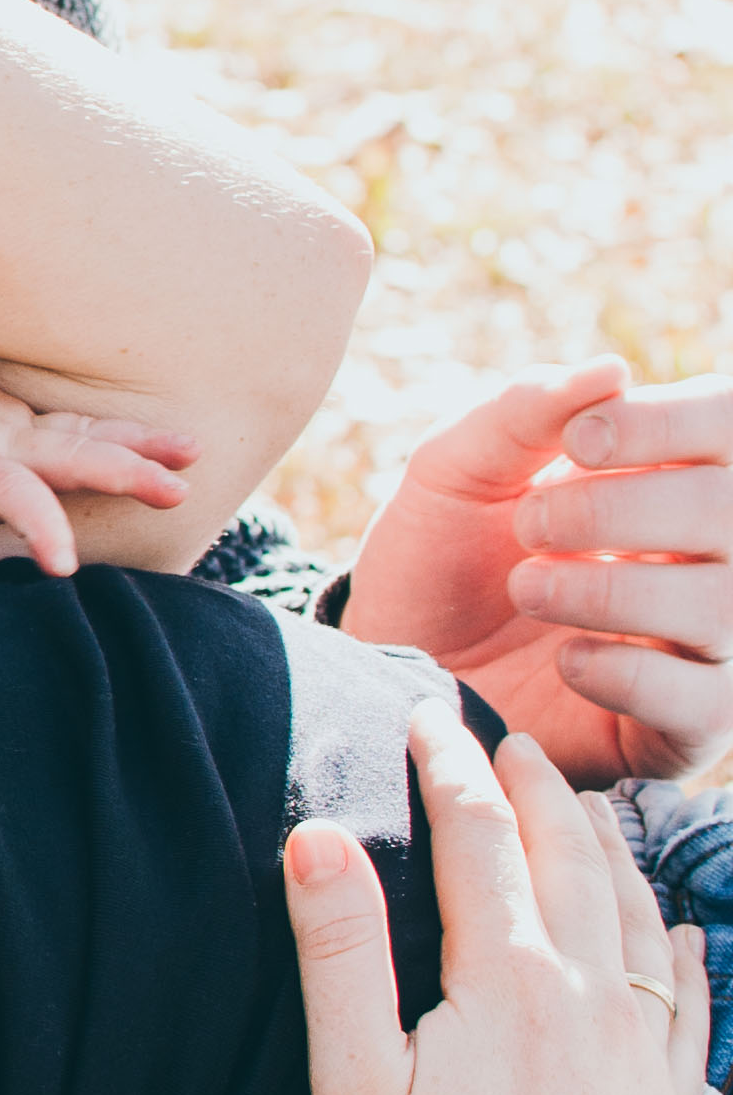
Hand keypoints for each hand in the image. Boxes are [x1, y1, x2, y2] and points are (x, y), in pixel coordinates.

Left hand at [0, 320, 198, 575]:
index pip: (10, 496)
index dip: (38, 528)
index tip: (64, 567)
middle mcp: (3, 440)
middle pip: (72, 452)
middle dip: (123, 470)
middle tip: (174, 490)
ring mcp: (23, 427)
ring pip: (91, 433)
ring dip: (144, 443)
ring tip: (196, 453)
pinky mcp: (32, 424)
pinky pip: (90, 430)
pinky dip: (134, 436)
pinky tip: (181, 446)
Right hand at [285, 704, 709, 1094]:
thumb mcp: (352, 1083)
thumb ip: (339, 952)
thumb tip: (318, 838)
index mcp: (508, 982)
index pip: (483, 840)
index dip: (452, 768)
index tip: (428, 716)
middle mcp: (590, 1000)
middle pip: (572, 860)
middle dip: (536, 788)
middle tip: (507, 739)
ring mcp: (642, 1054)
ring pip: (641, 917)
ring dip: (611, 849)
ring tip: (583, 811)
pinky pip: (692, 1003)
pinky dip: (685, 949)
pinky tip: (684, 933)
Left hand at [342, 361, 732, 781]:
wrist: (395, 667)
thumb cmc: (439, 557)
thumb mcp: (456, 469)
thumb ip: (522, 410)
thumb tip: (612, 369)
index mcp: (674, 473)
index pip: (727, 424)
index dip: (666, 424)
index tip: (578, 443)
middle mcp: (712, 553)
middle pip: (729, 510)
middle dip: (619, 511)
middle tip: (530, 526)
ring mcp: (710, 642)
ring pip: (721, 606)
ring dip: (609, 592)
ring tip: (526, 588)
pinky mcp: (689, 725)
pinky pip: (705, 700)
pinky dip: (628, 673)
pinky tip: (566, 660)